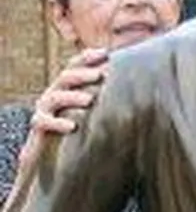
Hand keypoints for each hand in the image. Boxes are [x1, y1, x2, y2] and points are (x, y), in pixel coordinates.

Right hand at [16, 48, 109, 173]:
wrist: (49, 158)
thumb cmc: (78, 132)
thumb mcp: (92, 112)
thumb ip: (107, 99)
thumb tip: (140, 89)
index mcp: (68, 87)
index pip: (74, 66)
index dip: (87, 58)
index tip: (106, 53)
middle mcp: (55, 95)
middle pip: (65, 78)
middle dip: (82, 74)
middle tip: (100, 75)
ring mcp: (44, 111)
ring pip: (54, 98)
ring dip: (72, 97)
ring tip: (89, 100)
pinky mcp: (38, 129)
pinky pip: (43, 122)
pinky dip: (57, 122)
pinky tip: (72, 126)